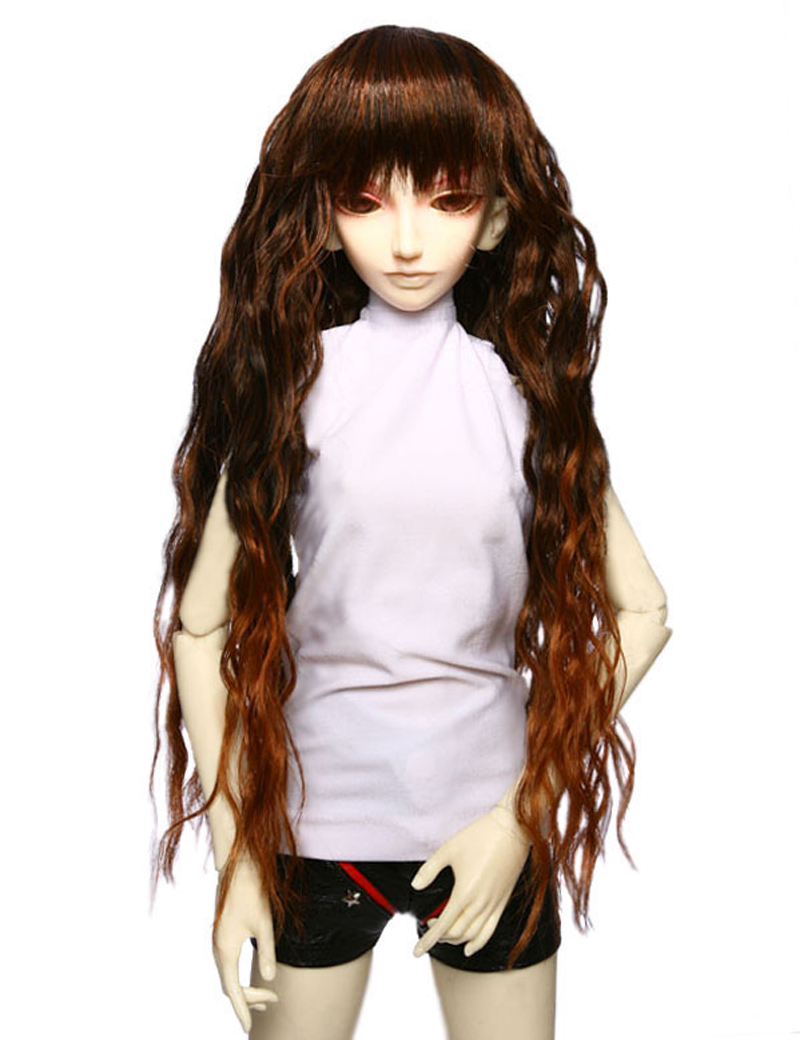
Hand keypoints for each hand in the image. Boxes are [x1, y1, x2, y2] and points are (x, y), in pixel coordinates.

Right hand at [212, 854, 279, 1032]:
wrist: (236, 866)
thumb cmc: (252, 893)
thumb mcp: (265, 923)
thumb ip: (267, 951)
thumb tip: (268, 978)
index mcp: (226, 950)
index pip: (233, 991)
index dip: (242, 1010)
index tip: (249, 1026)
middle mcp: (218, 948)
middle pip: (230, 986)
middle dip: (250, 999)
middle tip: (274, 1001)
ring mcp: (217, 941)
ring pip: (228, 975)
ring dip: (245, 987)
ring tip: (267, 995)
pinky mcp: (221, 934)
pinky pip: (227, 965)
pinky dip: (238, 976)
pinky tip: (253, 975)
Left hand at [409, 806, 529, 958]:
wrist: (512, 828)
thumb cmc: (478, 835)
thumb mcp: (448, 849)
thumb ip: (429, 870)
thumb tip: (415, 886)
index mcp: (464, 892)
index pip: (443, 926)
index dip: (428, 940)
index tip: (415, 952)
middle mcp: (480, 904)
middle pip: (456, 934)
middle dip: (439, 937)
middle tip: (428, 926)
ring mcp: (494, 904)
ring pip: (472, 935)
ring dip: (455, 940)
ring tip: (443, 935)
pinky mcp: (504, 902)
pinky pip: (490, 931)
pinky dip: (478, 943)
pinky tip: (468, 949)